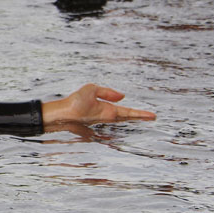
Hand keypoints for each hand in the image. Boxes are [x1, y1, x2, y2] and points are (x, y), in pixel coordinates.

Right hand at [41, 84, 155, 126]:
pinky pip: (106, 120)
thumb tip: (121, 96)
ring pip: (116, 119)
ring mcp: (98, 121)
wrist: (60, 116)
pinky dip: (112, 119)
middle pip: (125, 117)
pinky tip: (113, 122)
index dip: (142, 114)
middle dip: (137, 117)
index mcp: (109, 112)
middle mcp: (105, 118)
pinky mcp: (90, 122)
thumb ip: (107, 92)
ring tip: (135, 116)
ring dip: (127, 117)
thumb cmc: (74, 103)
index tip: (153, 116)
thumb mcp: (91, 90)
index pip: (129, 112)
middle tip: (150, 117)